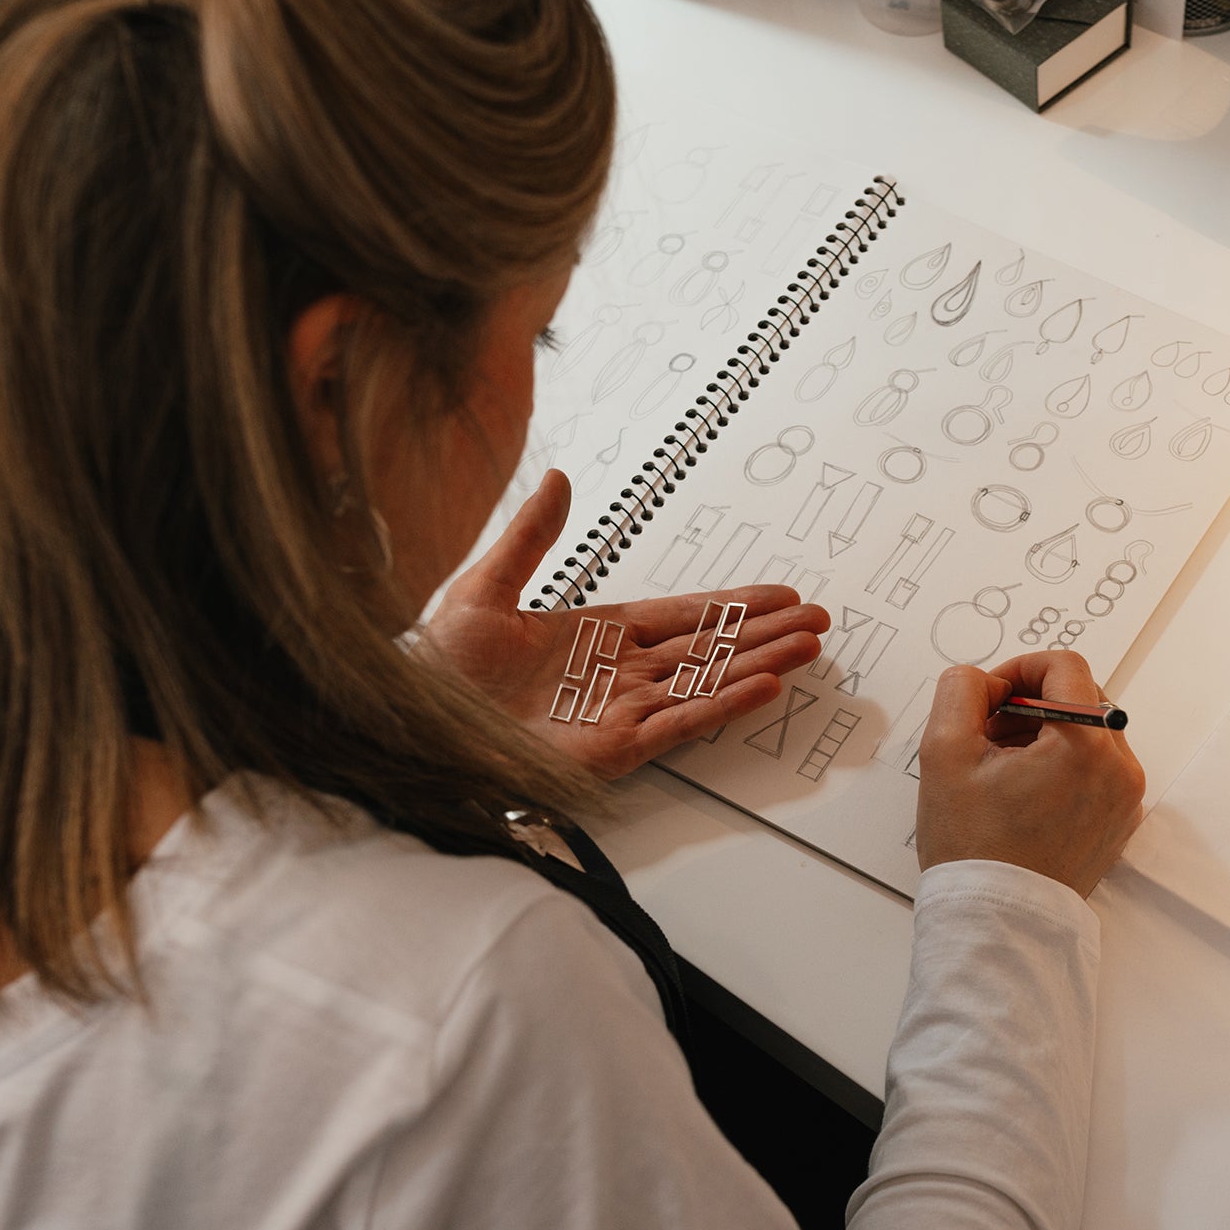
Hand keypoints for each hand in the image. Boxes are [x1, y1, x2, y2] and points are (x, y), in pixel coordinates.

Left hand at [423, 471, 828, 777]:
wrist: (411, 723)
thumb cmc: (437, 668)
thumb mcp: (483, 587)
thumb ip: (531, 538)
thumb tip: (560, 482)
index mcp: (595, 635)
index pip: (682, 616)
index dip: (731, 605)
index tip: (778, 596)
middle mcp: (618, 674)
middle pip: (709, 648)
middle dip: (765, 633)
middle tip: (818, 620)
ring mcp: (621, 711)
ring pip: (708, 681)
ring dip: (760, 663)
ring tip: (808, 646)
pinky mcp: (614, 747)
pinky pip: (683, 722)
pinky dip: (724, 704)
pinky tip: (763, 687)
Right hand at [916, 651, 1145, 895]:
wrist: (999, 921)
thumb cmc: (974, 847)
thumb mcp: (945, 752)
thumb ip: (961, 690)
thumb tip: (985, 681)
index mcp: (1085, 744)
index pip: (1063, 665)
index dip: (1019, 669)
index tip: (989, 698)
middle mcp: (1119, 767)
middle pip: (1080, 696)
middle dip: (1030, 703)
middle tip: (988, 736)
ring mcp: (1125, 797)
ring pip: (1089, 732)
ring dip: (1045, 734)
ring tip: (1002, 769)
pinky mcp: (1120, 821)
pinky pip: (1097, 769)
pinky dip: (1063, 765)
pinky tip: (1023, 794)